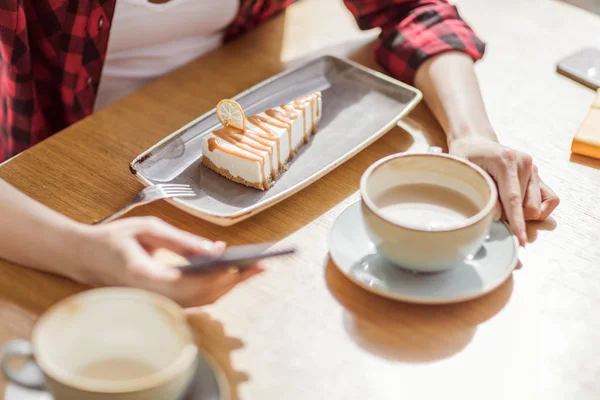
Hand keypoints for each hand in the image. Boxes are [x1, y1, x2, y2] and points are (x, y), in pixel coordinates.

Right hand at [69, 217, 262, 306]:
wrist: (85, 257)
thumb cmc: (114, 239)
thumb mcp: (148, 228)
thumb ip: (181, 241)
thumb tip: (215, 250)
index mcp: (143, 277)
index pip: (188, 282)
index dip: (216, 276)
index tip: (240, 264)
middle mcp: (152, 296)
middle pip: (202, 295)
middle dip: (234, 280)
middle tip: (261, 264)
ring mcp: (158, 303)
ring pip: (202, 301)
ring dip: (230, 285)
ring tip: (255, 268)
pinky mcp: (163, 302)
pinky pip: (196, 299)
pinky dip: (217, 286)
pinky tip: (234, 272)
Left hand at [449, 137, 559, 244]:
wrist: (475, 142)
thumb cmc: (465, 156)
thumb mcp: (464, 171)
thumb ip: (480, 192)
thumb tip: (497, 216)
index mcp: (506, 161)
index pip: (514, 199)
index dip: (517, 222)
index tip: (521, 241)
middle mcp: (524, 164)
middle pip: (526, 208)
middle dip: (512, 217)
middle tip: (492, 208)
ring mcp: (533, 168)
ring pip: (537, 207)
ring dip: (521, 213)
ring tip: (502, 202)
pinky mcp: (537, 174)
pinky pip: (550, 199)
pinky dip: (537, 208)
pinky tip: (520, 206)